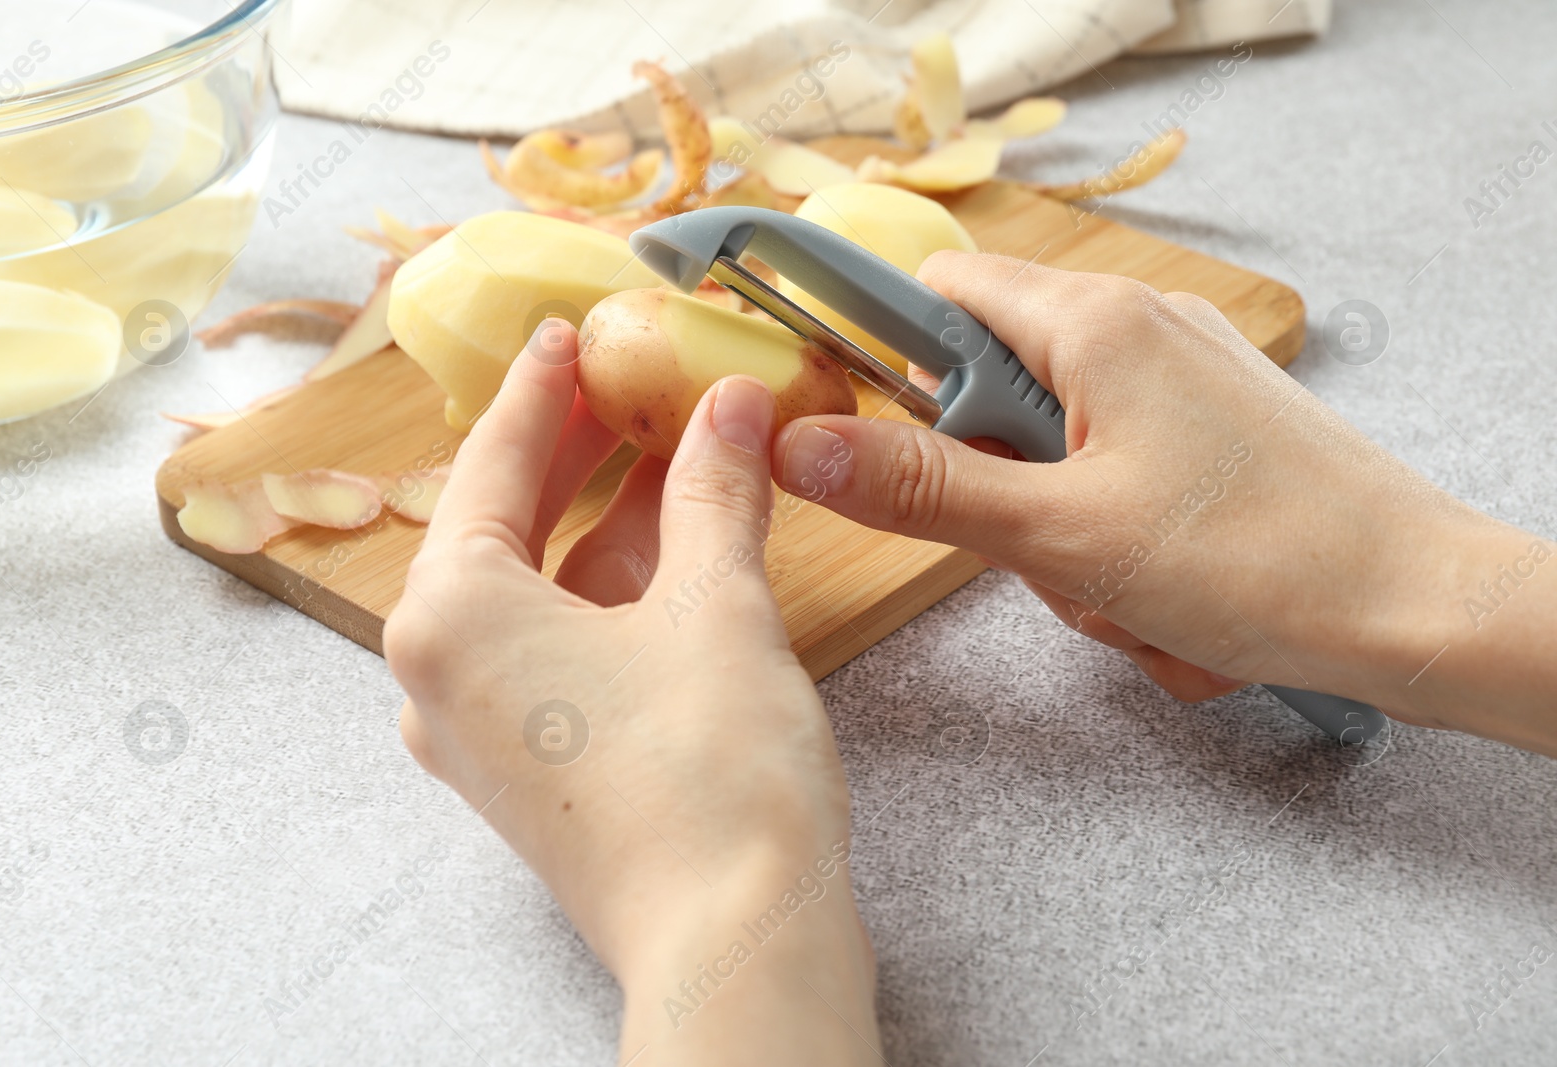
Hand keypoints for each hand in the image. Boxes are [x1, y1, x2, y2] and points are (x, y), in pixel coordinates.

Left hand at [385, 321, 878, 1064]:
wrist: (734, 943)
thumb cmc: (709, 776)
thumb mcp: (717, 603)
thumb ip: (713, 491)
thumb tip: (730, 406)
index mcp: (450, 616)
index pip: (496, 468)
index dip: (543, 390)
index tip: (567, 334)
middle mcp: (439, 675)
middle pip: (506, 528)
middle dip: (574, 452)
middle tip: (623, 380)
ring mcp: (481, 731)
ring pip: (538, 592)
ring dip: (604, 522)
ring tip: (670, 451)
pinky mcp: (533, 770)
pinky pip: (557, 648)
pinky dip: (610, 593)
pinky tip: (675, 550)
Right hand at [771, 252, 1555, 747]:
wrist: (1421, 609)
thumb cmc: (1258, 559)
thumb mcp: (1060, 533)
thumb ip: (921, 487)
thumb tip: (797, 445)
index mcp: (1093, 324)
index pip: (938, 293)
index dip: (885, 354)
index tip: (864, 431)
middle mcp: (1139, 333)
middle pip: (995, 399)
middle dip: (1001, 499)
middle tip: (1049, 554)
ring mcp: (1184, 386)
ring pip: (1056, 465)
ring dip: (1068, 551)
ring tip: (1130, 594)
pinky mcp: (1214, 440)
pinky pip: (1119, 493)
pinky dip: (1123, 558)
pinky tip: (1173, 602)